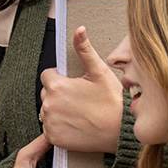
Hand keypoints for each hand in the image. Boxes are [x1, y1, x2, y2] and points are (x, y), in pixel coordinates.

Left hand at [39, 26, 124, 152]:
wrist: (121, 131)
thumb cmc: (113, 101)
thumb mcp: (99, 71)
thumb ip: (84, 50)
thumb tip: (79, 30)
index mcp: (57, 86)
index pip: (47, 76)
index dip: (60, 78)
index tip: (74, 85)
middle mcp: (49, 105)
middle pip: (46, 94)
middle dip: (58, 94)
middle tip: (79, 100)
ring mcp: (50, 122)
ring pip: (47, 111)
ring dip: (57, 110)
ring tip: (78, 112)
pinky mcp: (54, 137)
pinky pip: (49, 129)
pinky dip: (58, 127)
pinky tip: (75, 124)